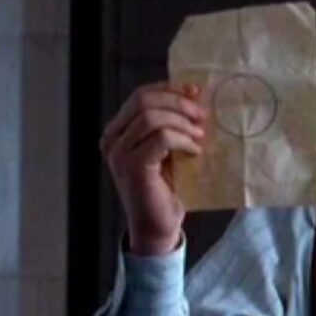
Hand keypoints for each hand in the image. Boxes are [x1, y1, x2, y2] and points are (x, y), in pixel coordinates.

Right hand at [100, 81, 207, 254]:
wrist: (158, 226)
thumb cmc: (167, 189)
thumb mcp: (171, 148)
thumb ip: (175, 122)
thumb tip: (195, 90)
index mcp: (118, 131)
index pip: (141, 95)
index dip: (170, 89)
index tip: (197, 92)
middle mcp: (112, 139)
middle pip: (144, 100)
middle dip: (178, 103)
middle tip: (202, 116)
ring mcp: (119, 153)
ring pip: (152, 117)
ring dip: (183, 123)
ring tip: (200, 137)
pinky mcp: (134, 166)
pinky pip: (161, 138)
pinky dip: (183, 140)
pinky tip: (195, 151)